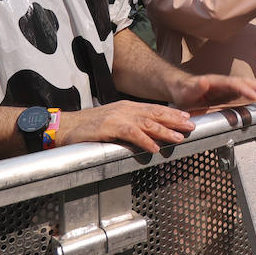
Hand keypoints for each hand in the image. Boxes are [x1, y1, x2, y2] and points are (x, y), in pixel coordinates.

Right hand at [58, 100, 195, 152]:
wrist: (63, 127)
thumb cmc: (87, 128)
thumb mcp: (112, 123)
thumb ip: (128, 126)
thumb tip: (147, 135)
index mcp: (126, 107)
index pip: (154, 109)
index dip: (172, 113)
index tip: (187, 118)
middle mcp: (124, 109)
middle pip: (155, 113)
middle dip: (174, 120)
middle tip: (192, 125)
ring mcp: (117, 116)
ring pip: (146, 122)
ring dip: (164, 131)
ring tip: (178, 138)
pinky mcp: (108, 127)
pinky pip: (131, 133)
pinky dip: (145, 140)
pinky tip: (155, 148)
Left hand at [167, 72, 255, 111]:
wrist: (181, 87)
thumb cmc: (183, 91)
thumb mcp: (186, 91)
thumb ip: (195, 87)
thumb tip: (204, 80)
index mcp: (215, 81)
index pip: (233, 84)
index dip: (244, 89)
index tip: (255, 96)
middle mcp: (224, 81)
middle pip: (244, 82)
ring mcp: (228, 85)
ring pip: (247, 83)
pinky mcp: (230, 91)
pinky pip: (246, 88)